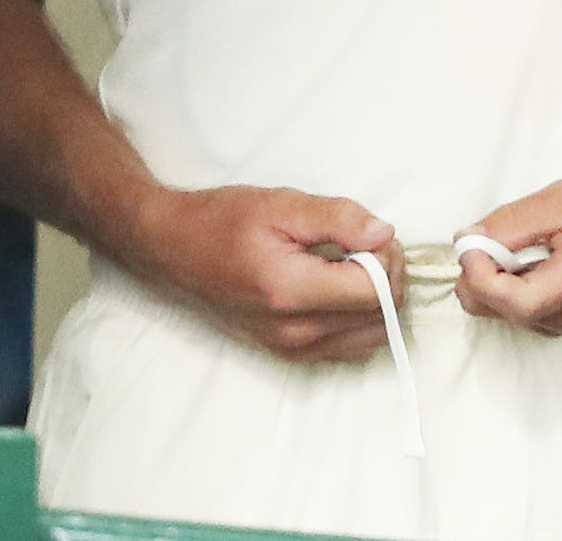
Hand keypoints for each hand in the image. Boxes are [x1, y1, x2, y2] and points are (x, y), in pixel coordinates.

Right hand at [118, 184, 404, 362]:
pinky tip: (339, 288)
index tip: (370, 232)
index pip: (375, 291)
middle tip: (364, 242)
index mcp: (291, 292)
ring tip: (352, 264)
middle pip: (381, 317)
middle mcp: (295, 333)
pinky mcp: (290, 357)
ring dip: (377, 300)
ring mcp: (292, 351)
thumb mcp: (281, 204)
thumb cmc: (222, 220)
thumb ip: (337, 218)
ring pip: (373, 337)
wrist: (174, 249)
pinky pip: (351, 348)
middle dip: (388, 277)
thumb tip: (385, 234)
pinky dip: (360, 319)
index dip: (388, 258)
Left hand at [454, 150, 561, 336]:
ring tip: (525, 235)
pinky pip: (519, 304)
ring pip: (502, 309)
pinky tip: (532, 249)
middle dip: (479, 271)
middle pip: (495, 310)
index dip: (476, 271)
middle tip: (498, 229)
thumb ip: (513, 223)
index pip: (505, 302)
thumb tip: (467, 241)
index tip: (474, 237)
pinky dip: (510, 278)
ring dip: (495, 273)